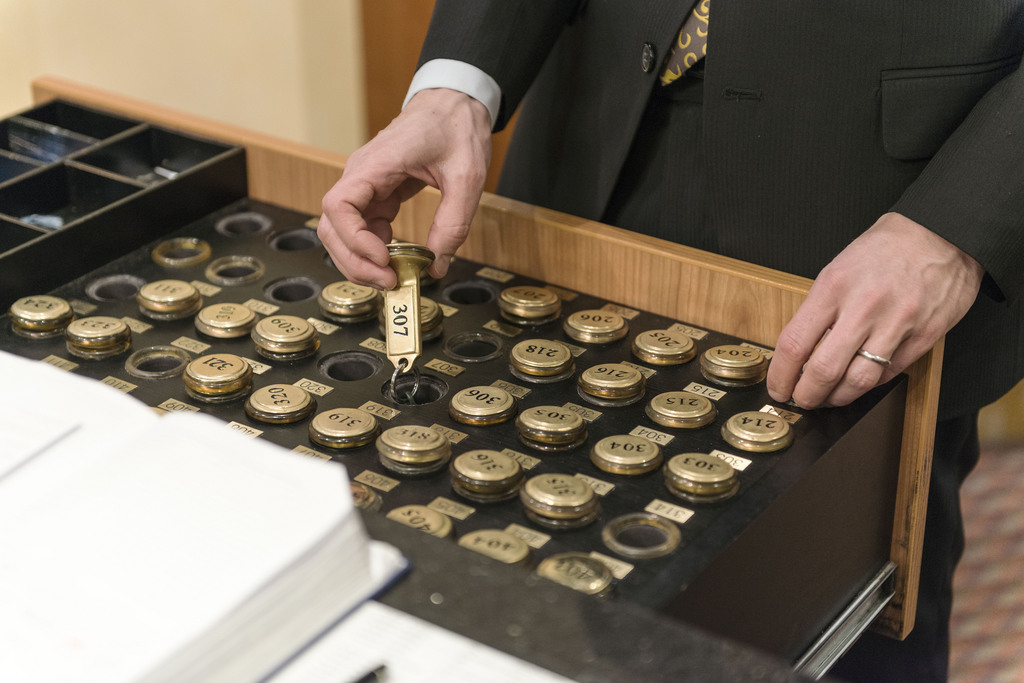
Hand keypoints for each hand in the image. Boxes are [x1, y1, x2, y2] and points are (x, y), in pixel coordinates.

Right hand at [318, 88, 491, 287]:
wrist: (454, 103)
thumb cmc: (455, 127)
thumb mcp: (467, 178)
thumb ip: (453, 224)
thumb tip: (437, 265)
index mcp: (376, 164)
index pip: (337, 205)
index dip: (353, 239)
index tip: (382, 257)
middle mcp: (361, 175)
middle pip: (332, 227)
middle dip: (354, 261)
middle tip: (387, 281)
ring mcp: (366, 186)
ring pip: (342, 232)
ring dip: (359, 260)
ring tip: (390, 277)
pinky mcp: (376, 194)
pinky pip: (361, 228)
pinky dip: (372, 249)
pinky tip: (393, 257)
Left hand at [766, 212, 983, 408]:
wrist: (940, 233)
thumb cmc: (884, 250)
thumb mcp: (837, 269)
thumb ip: (819, 310)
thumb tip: (799, 352)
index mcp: (834, 287)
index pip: (795, 344)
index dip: (781, 375)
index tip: (778, 387)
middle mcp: (864, 307)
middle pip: (824, 371)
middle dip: (806, 395)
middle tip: (802, 399)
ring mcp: (897, 324)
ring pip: (859, 381)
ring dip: (838, 397)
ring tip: (829, 396)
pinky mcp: (924, 336)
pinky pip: (889, 373)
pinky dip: (870, 383)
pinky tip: (860, 379)